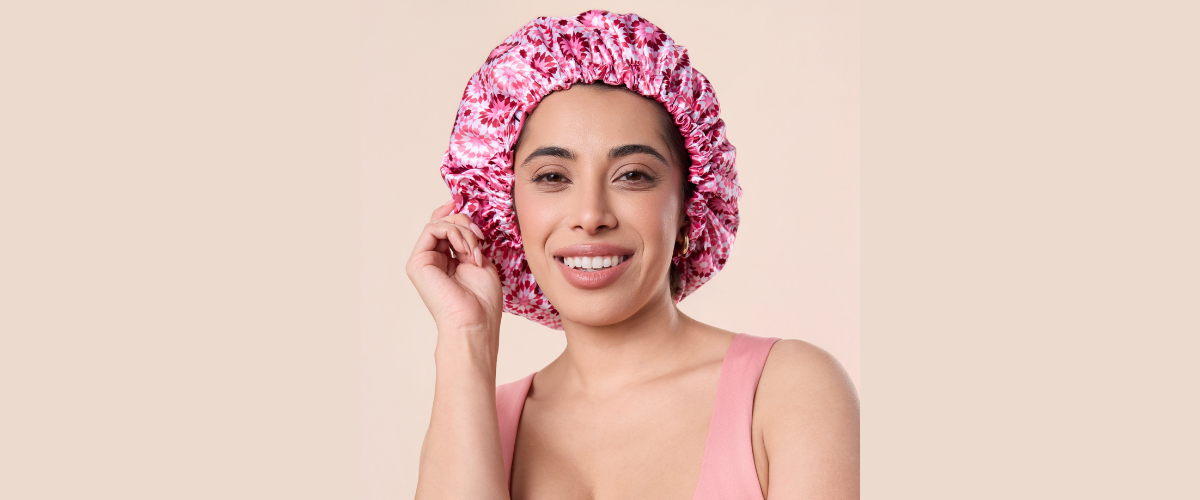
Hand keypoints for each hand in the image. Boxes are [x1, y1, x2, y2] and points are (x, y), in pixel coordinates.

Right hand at [405, 200, 501, 339]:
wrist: (475, 321)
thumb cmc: (482, 299)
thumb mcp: (480, 260)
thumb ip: (468, 240)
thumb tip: (461, 217)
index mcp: (446, 261)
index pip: (445, 229)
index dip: (453, 214)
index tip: (465, 206)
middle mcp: (432, 260)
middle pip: (443, 223)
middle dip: (466, 225)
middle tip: (480, 241)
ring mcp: (423, 261)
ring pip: (439, 224)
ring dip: (463, 231)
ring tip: (474, 252)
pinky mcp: (417, 262)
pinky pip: (433, 229)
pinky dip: (453, 233)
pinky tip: (465, 250)